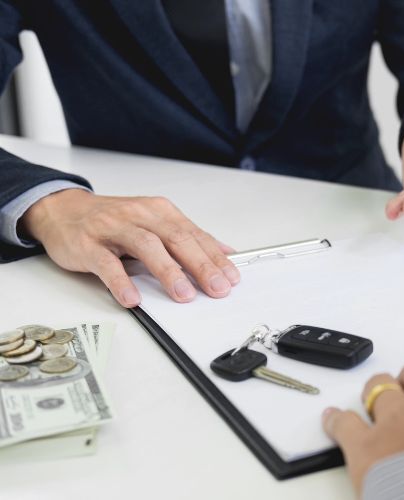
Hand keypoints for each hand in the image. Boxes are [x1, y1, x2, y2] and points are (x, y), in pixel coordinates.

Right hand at [21, 189, 239, 306]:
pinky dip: (121, 281)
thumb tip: (225, 253)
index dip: (215, 257)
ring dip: (169, 272)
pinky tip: (133, 298)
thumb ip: (188, 237)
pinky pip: (107, 263)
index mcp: (160, 211)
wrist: (63, 210)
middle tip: (218, 289)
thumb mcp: (155, 223)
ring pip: (147, 247)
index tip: (232, 278)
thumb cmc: (114, 221)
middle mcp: (140, 215)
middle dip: (201, 265)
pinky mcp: (88, 244)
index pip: (194, 235)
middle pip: (177, 239)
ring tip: (184, 295)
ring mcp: (113, 228)